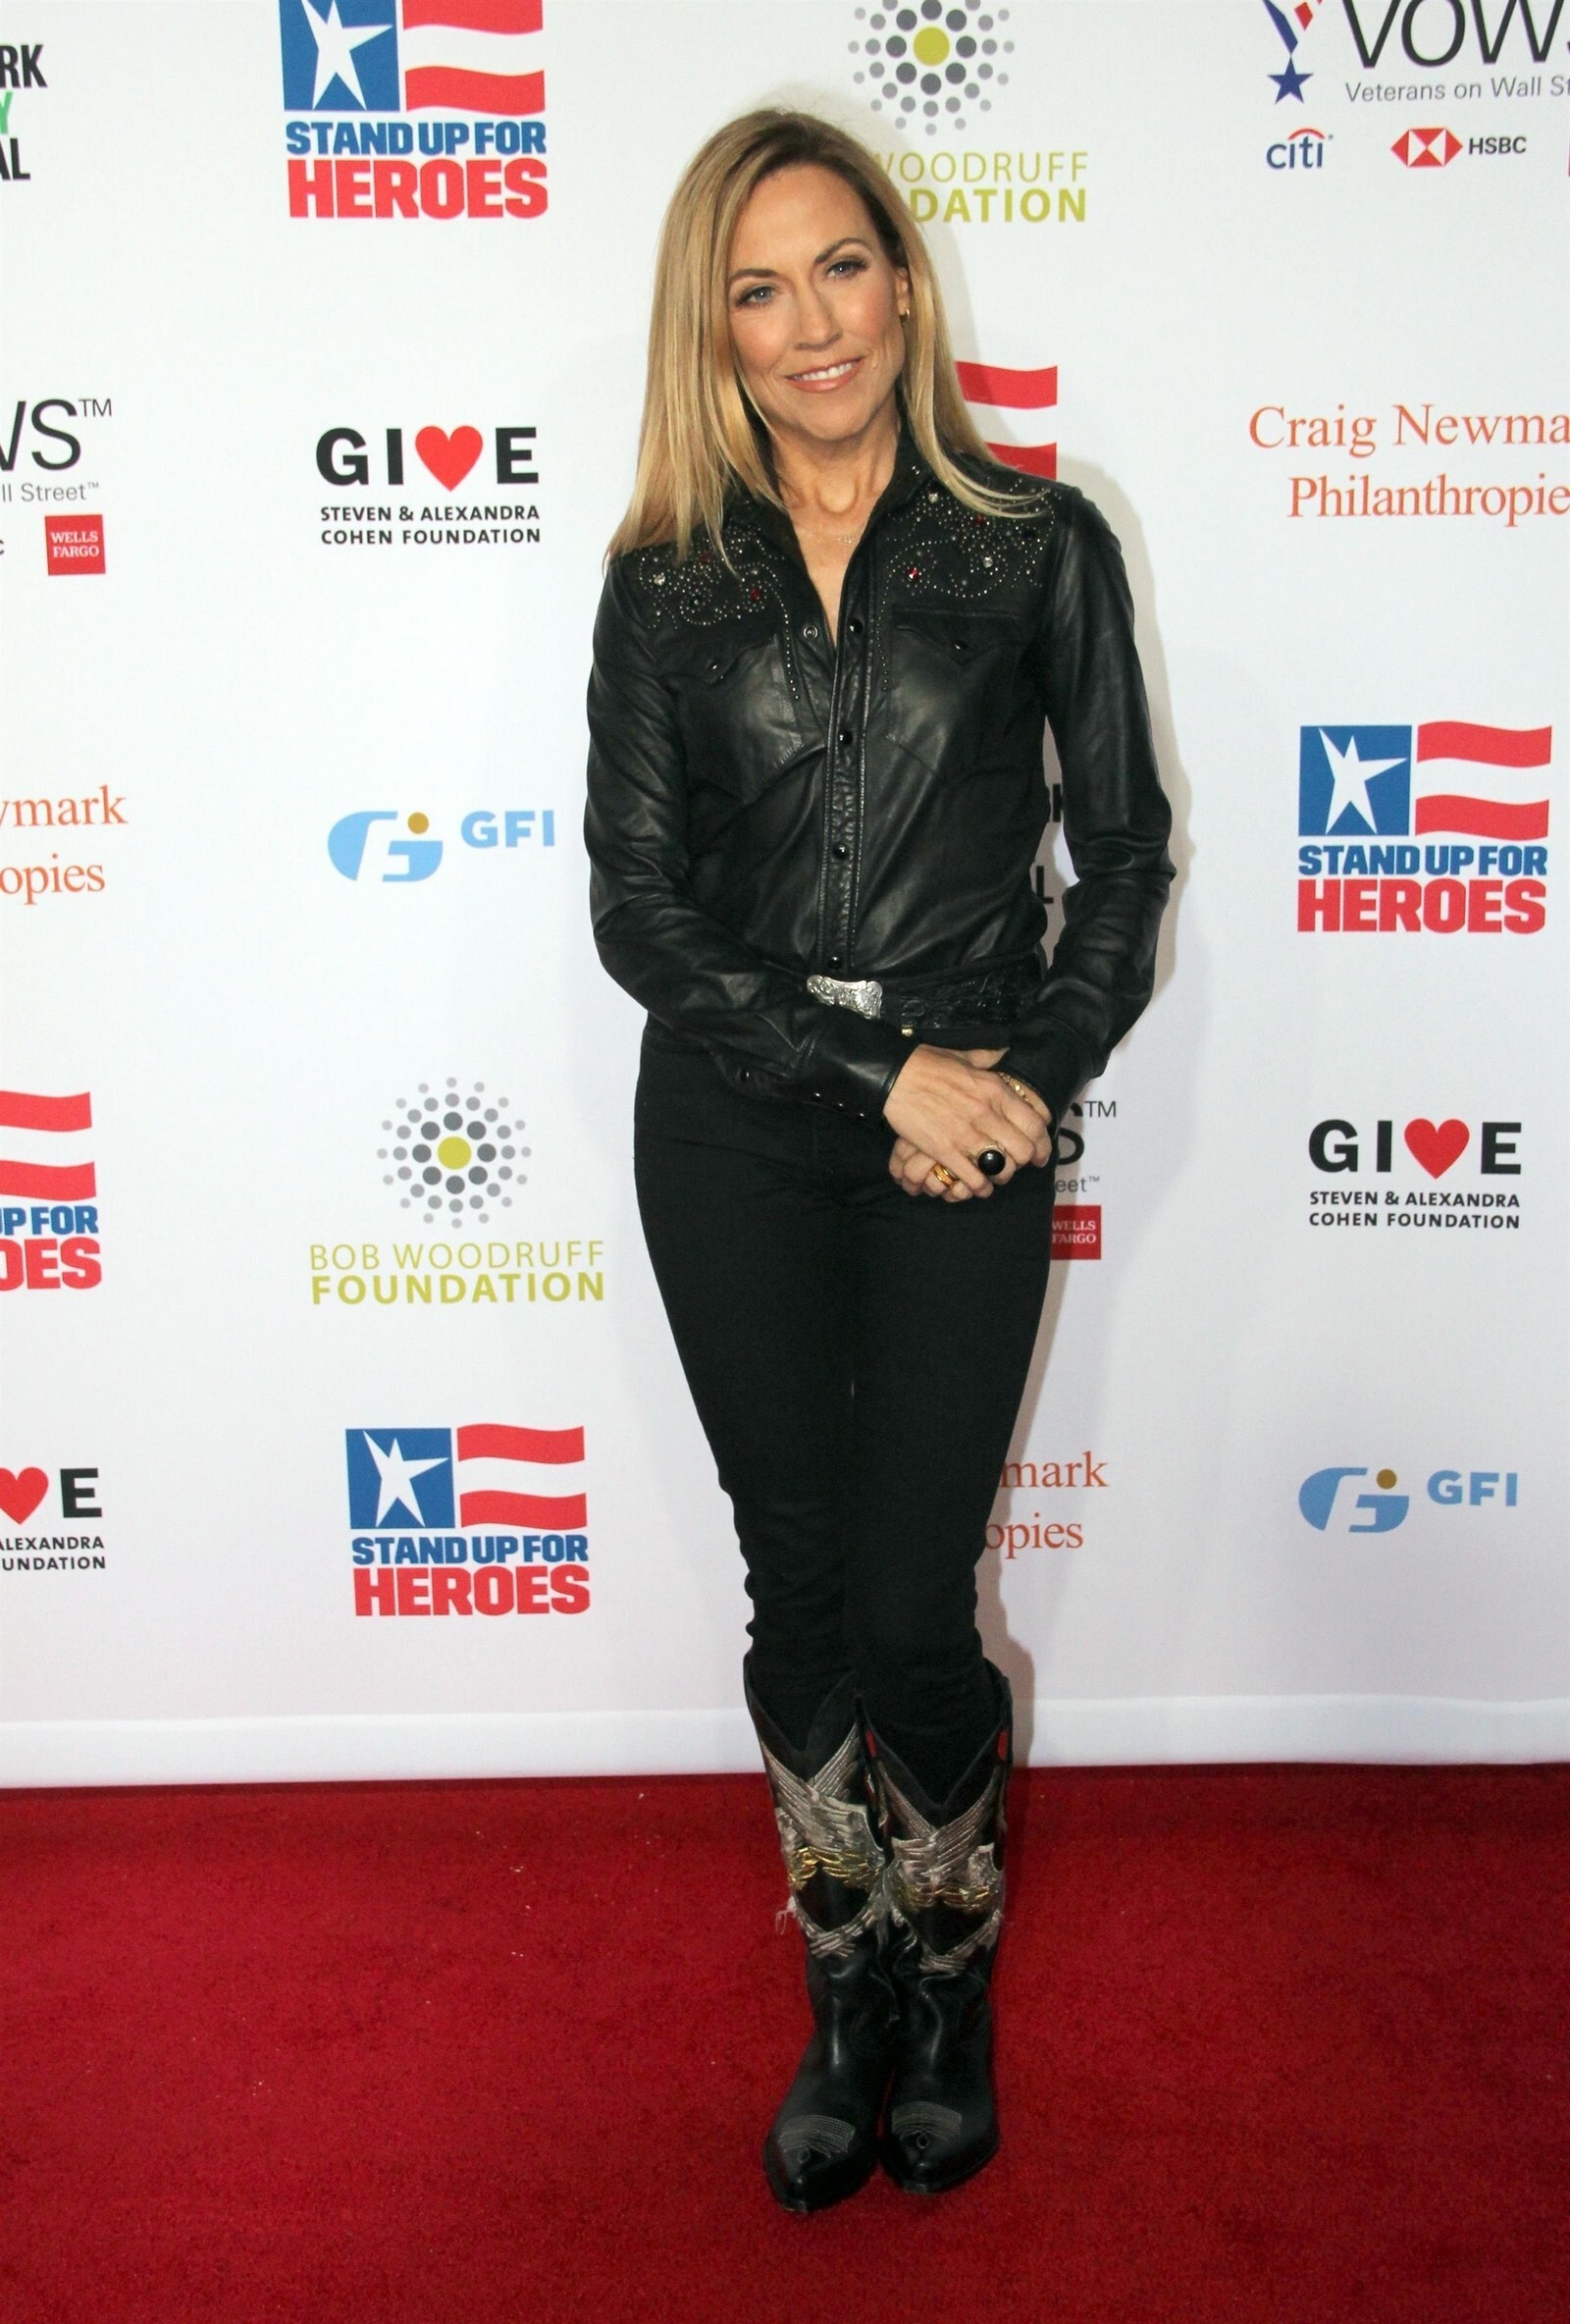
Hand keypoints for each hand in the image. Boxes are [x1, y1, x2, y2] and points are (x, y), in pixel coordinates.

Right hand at [883, 1046, 1052, 1198]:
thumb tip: (1005, 1052)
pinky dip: (979, 1187)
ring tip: (995, 1176)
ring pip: (1001, 1168)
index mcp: (995, 1090)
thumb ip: (990, 1058)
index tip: (1041, 1153)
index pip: (1035, 1124)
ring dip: (1001, 1176)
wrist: (895, 1075)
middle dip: (1024, 1162)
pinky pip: (973, 1178)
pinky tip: (978, 1185)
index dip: (1043, 1144)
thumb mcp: (966, 1056)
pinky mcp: (945, 1149)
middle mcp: (987, 1113)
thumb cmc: (929, 1063)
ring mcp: (966, 1134)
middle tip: (1016, 1164)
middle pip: (1024, 1150)